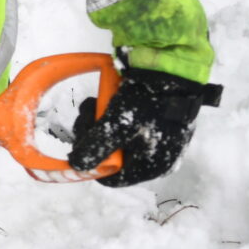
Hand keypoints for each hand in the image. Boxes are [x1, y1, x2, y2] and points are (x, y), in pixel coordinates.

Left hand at [69, 66, 221, 186]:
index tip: (79, 145)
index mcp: (151, 167)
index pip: (113, 178)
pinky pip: (125, 127)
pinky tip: (105, 99)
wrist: (171, 70)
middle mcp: (155, 158)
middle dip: (93, 137)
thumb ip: (96, 148)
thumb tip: (77, 166)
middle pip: (112, 157)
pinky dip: (111, 115)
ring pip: (115, 140)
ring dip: (99, 122)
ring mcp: (155, 140)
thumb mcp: (117, 126)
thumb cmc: (147, 102)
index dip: (91, 163)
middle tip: (86, 116)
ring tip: (95, 103)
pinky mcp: (152, 124)